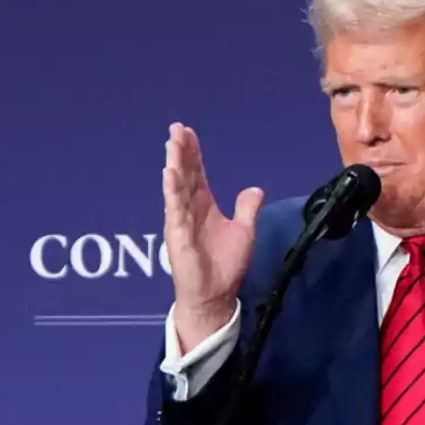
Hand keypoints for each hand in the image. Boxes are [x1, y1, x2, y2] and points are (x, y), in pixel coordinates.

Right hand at [162, 122, 263, 350]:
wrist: (216, 295)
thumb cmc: (225, 266)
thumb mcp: (244, 232)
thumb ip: (246, 209)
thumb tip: (255, 189)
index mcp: (204, 206)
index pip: (196, 174)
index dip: (193, 154)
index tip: (188, 132)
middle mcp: (189, 210)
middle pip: (184, 174)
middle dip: (180, 151)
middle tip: (176, 129)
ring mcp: (181, 221)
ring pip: (176, 187)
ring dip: (174, 165)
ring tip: (171, 143)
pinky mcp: (177, 235)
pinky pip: (174, 209)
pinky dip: (172, 191)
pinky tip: (169, 173)